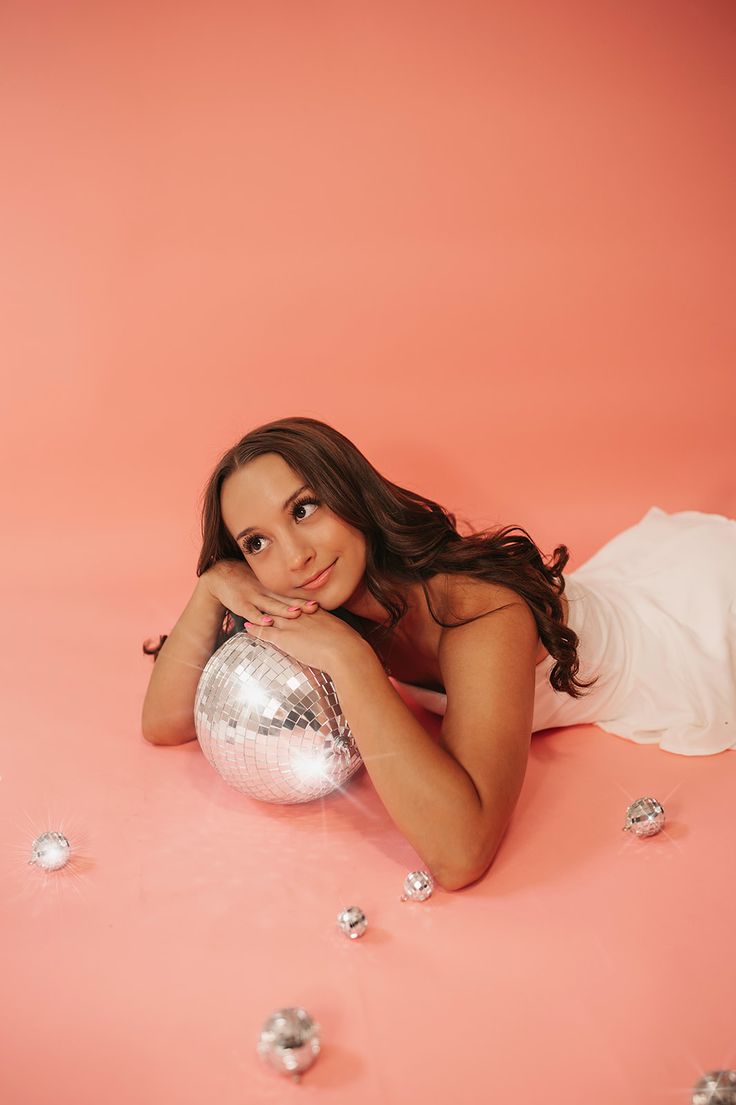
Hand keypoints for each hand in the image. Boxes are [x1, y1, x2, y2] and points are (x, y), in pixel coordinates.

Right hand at [200, 559, 320, 624]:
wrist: (220, 575)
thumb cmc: (245, 581)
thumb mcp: (263, 584)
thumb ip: (278, 594)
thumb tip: (298, 604)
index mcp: (272, 588)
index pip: (291, 594)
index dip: (304, 598)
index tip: (319, 602)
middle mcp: (265, 591)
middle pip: (285, 599)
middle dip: (300, 604)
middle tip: (315, 607)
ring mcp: (253, 597)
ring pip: (271, 605)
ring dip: (283, 610)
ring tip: (296, 614)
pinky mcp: (241, 604)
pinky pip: (251, 612)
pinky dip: (260, 618)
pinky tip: (268, 622)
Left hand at [242, 604, 368, 675]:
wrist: (345, 651)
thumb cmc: (348, 645)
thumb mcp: (342, 633)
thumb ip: (336, 632)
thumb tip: (340, 637)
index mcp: (315, 612)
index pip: (298, 604)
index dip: (288, 602)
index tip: (282, 600)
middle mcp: (301, 615)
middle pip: (281, 606)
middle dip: (270, 602)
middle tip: (259, 596)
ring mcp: (291, 625)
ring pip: (270, 616)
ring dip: (259, 613)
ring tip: (249, 609)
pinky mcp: (285, 638)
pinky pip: (265, 632)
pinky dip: (256, 630)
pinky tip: (247, 628)